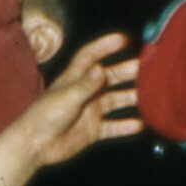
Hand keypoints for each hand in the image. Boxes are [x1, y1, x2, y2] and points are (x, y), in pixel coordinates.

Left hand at [0, 34, 141, 185]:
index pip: (90, 56)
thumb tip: (102, 68)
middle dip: (126, 71)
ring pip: (115, 101)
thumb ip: (85, 85)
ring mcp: (89, 111)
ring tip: (150, 95)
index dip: (105, 46)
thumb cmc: (45, 116)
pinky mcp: (93, 131)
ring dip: (131, 98)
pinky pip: (113, 127)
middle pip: (109, 78)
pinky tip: (140, 125)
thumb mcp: (67, 97)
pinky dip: (125, 126)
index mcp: (73, 78)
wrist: (35, 146)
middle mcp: (84, 92)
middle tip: (146, 67)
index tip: (125, 40)